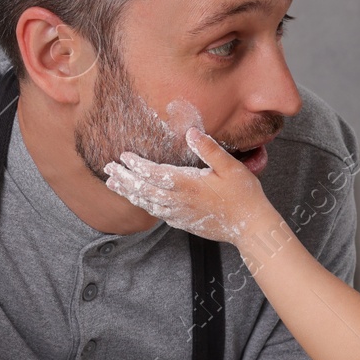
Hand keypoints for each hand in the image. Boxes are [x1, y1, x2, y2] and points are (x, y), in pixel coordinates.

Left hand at [103, 127, 275, 243]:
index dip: (137, 165)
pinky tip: (138, 200)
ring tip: (114, 184)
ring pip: (147, 204)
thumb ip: (209, 150)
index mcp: (188, 184)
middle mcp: (179, 201)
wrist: (251, 228)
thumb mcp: (231, 167)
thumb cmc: (244, 195)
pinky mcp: (183, 223)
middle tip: (108, 169)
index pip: (154, 174)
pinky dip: (143, 205)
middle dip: (124, 179)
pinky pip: (157, 214)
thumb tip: (191, 132)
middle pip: (144, 190)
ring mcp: (180, 215)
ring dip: (129, 193)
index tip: (123, 156)